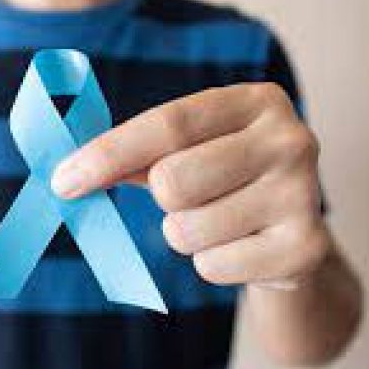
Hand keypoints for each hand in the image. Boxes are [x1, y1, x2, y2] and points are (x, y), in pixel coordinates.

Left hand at [51, 83, 330, 288]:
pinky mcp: (305, 248)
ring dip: (185, 234)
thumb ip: (136, 154)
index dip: (109, 153)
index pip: (169, 123)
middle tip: (186, 199)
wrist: (290, 234)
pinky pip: (211, 267)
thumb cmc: (226, 181)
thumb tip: (67, 174)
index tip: (63, 180)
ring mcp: (305, 195)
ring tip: (220, 223)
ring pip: (186, 230)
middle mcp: (291, 140)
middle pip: (172, 181)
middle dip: (162, 200)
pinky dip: (211, 264)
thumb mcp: (189, 151)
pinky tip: (241, 248)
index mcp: (257, 101)